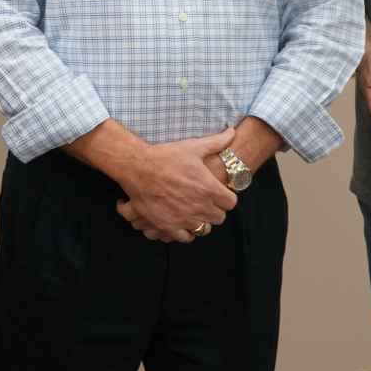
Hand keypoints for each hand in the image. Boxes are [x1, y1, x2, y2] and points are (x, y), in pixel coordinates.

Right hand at [113, 128, 237, 242]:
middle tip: (207, 202)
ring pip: (204, 229)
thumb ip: (216, 142)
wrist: (138, 167)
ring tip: (195, 212)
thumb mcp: (193, 147)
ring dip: (202, 221)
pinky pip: (186, 237)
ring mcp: (185, 218)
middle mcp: (200, 206)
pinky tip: (183, 222)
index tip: (219, 193)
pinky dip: (187, 232)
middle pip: (220, 218)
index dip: (226, 197)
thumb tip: (231, 132)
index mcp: (209, 188)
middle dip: (216, 210)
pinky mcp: (169, 226)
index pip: (231, 203)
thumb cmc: (166, 156)